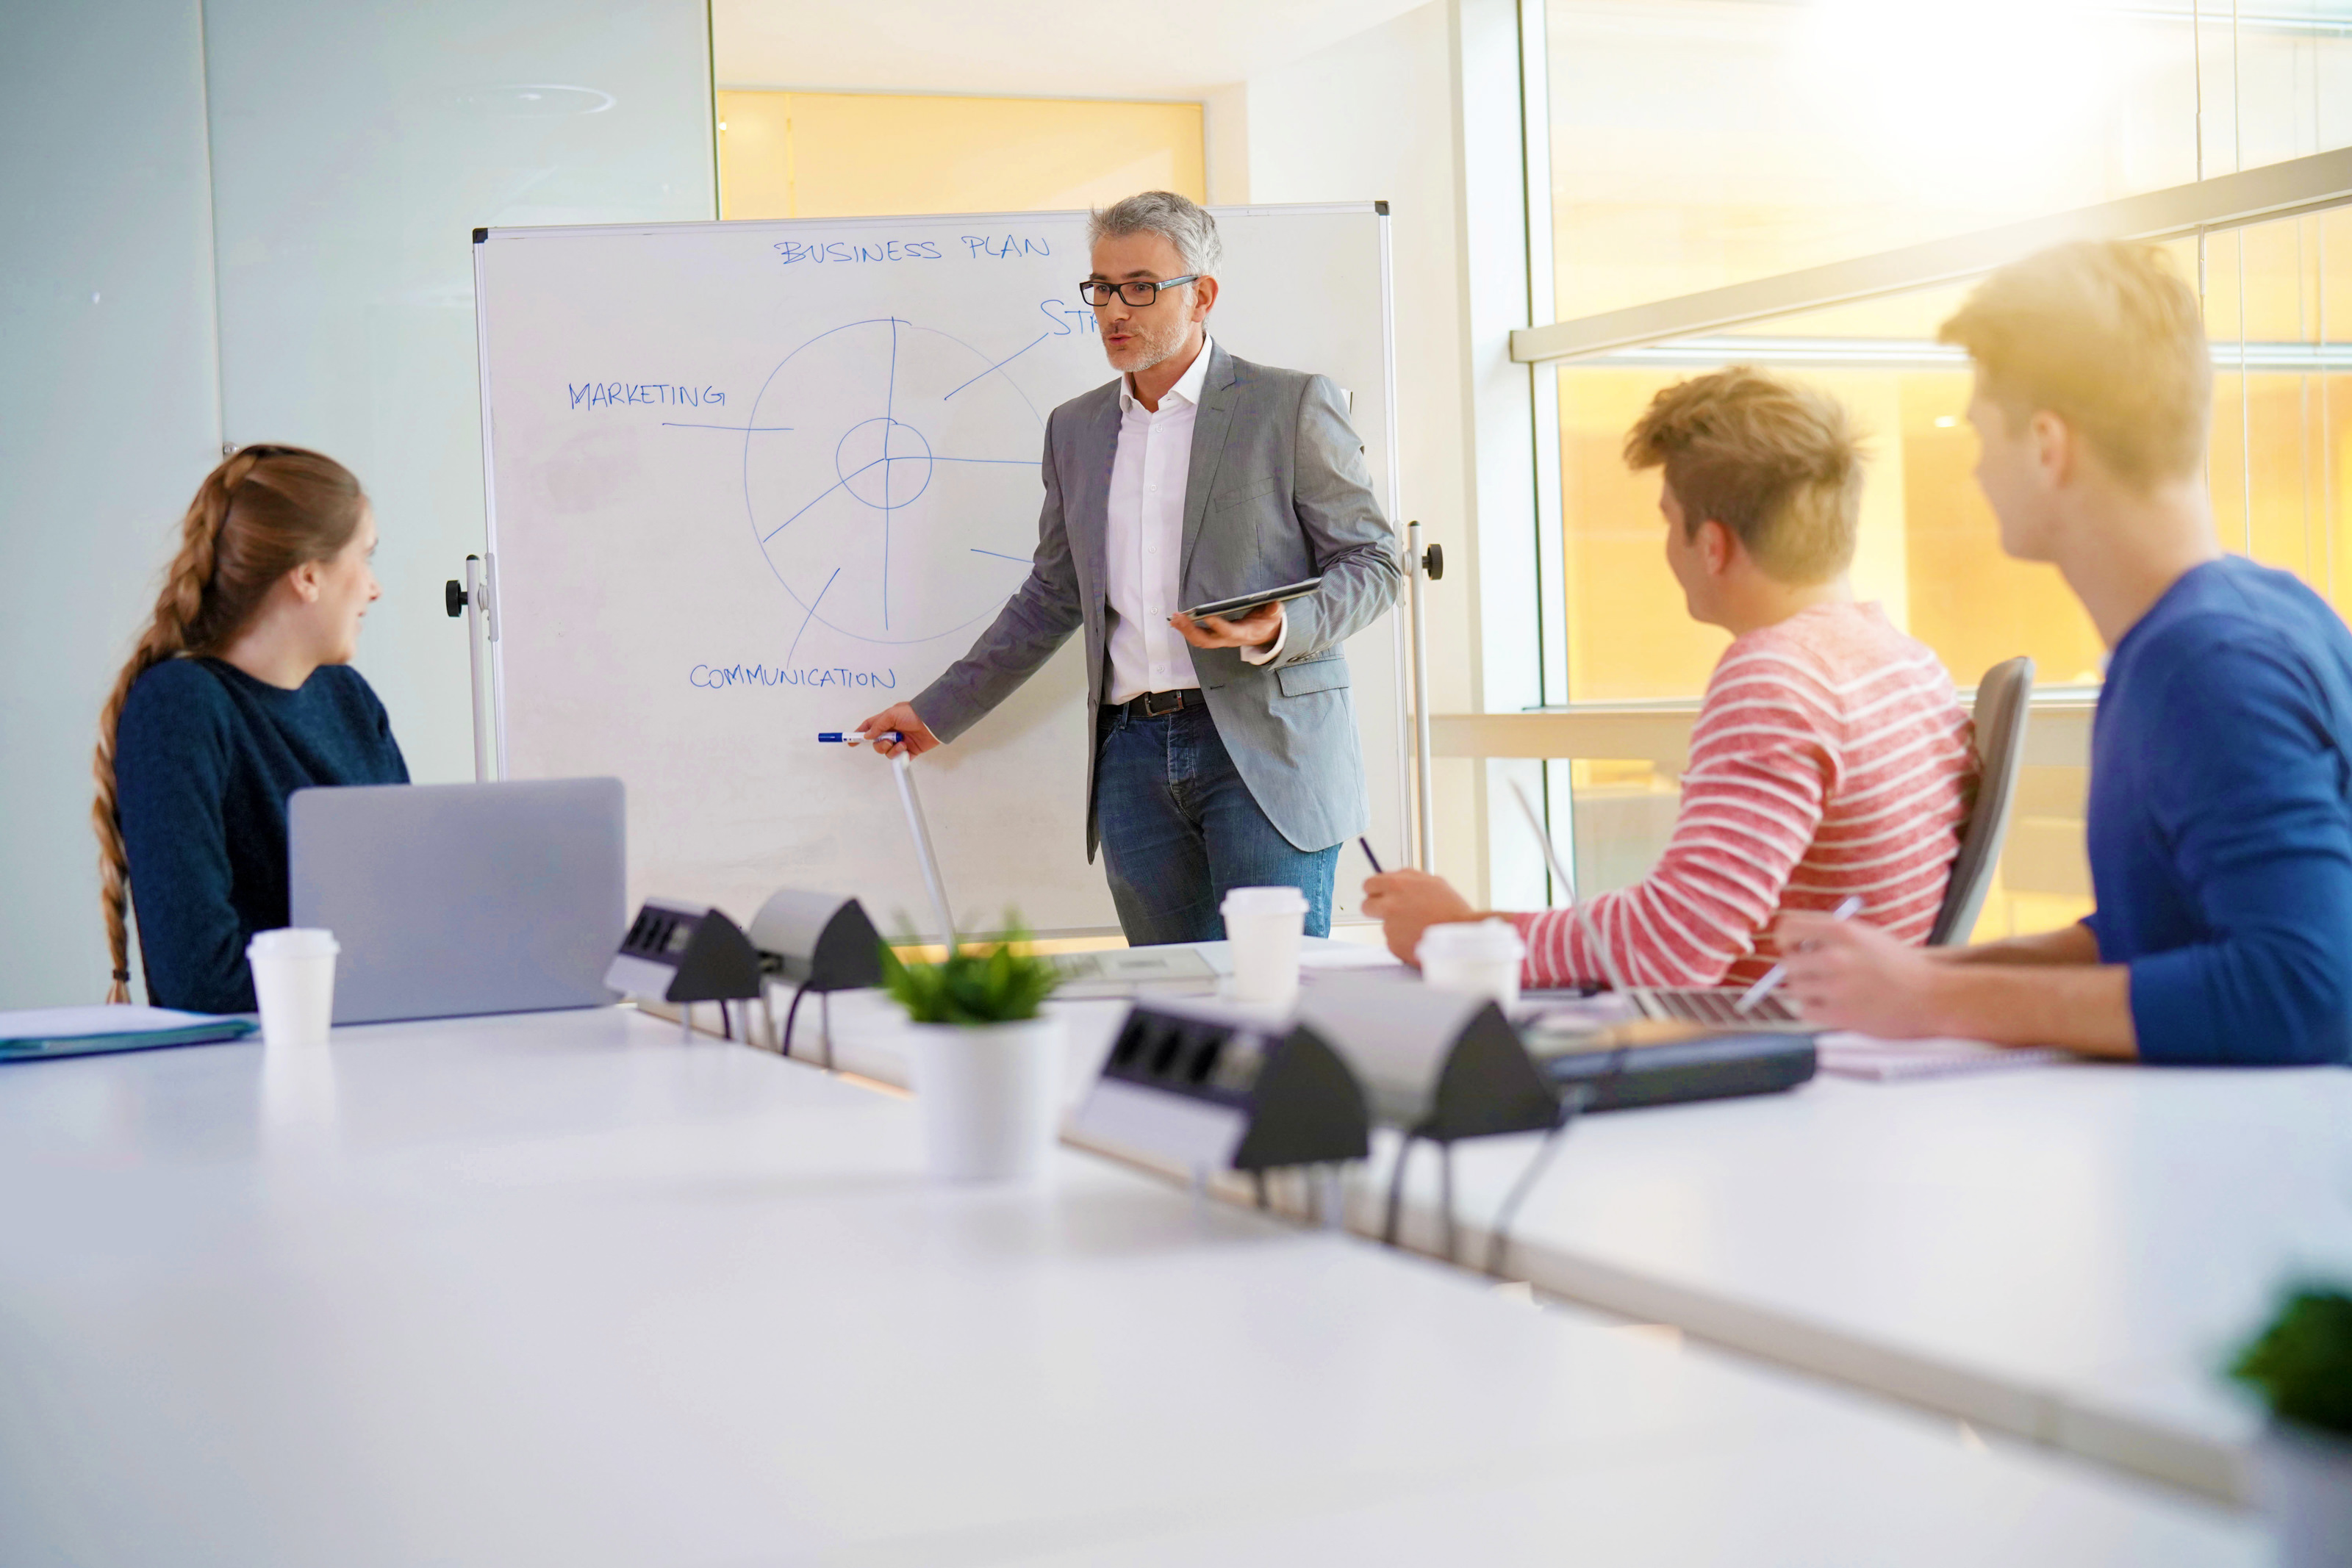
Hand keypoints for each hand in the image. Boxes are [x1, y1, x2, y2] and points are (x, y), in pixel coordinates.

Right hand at [854, 702, 941, 759]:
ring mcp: (901, 742)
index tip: (851, 741)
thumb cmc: (914, 713)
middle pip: (877, 743)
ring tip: (902, 743)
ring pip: (887, 752)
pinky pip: (899, 758)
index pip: (870, 727)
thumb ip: (878, 725)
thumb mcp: (892, 714)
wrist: (933, 722)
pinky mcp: (910, 751)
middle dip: (880, 744)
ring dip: (891, 749)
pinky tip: (905, 748)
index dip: (860, 733)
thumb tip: (868, 735)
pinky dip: (900, 755)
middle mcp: (893, 732)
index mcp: (887, 721)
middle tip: (889, 740)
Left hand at [1170, 601, 1281, 650]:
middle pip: (1206, 640)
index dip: (1218, 625)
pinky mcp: (1214, 637)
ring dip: (1185, 630)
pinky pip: (1197, 637)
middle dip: (1191, 630)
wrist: (1264, 636)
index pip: (1228, 631)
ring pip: (1199, 640)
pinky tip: (1177, 622)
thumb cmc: (1266, 623)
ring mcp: (1220, 640)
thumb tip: (1275, 605)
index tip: (1206, 614)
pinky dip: (1186, 630)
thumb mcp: (1274, 617)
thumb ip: (1274, 611)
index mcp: (1243, 634)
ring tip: (1174, 619)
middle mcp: (1228, 640)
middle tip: (1179, 618)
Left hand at [1360, 868, 1482, 964]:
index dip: (1375, 889)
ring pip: (1385, 924)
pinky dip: (1403, 941)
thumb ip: (1407, 878)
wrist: (1461, 936)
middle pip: (1366, 906)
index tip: (1378, 893)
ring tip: (1419, 926)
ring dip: (1396, 926)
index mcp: (1397, 885)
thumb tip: (1391, 876)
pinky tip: (1420, 938)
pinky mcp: (1393, 945)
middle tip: (1391, 911)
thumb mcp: (1432, 882)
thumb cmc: (1451, 909)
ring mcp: (1390, 927)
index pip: (1369, 884)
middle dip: (1376, 908)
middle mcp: (1389, 905)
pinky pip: (1393, 941)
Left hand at [1774, 912, 1943, 1036]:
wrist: (1933, 996)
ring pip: (1794, 989)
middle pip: (1786, 963)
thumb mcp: (1866, 936)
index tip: (1792, 948)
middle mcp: (1836, 957)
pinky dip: (1815, 1010)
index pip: (1787, 927)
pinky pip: (1805, 1011)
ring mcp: (1837, 988)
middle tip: (1814, 975)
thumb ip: (1830, 936)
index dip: (1785, 939)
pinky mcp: (1840, 1015)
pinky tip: (1835, 1007)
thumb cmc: (1899, 966)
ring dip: (1807, 991)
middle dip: (1796, 970)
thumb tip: (1790, 942)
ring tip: (1830, 992)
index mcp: (1842, 931)